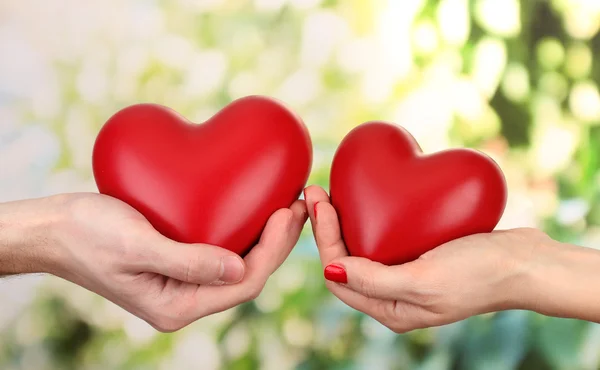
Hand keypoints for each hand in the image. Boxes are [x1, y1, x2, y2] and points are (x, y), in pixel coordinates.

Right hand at [0, 193, 306, 331]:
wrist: (52, 228)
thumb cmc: (85, 234)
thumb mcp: (135, 246)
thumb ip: (188, 261)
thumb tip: (240, 268)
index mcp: (177, 306)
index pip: (244, 283)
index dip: (273, 249)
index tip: (287, 210)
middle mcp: (185, 300)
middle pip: (248, 273)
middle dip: (278, 241)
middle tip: (300, 202)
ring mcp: (182, 283)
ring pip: (239, 261)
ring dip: (266, 234)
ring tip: (288, 201)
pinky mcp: (178, 263)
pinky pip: (222, 249)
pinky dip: (243, 229)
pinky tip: (254, 205)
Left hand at [303, 185, 577, 332]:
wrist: (526, 263)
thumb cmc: (480, 274)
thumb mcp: (424, 281)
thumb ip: (375, 280)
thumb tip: (329, 272)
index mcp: (389, 309)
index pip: (339, 276)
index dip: (323, 239)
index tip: (320, 202)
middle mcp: (393, 295)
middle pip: (345, 259)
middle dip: (326, 226)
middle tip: (317, 189)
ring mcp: (406, 274)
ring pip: (362, 246)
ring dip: (343, 218)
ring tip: (330, 189)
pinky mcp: (420, 254)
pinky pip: (385, 236)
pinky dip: (369, 216)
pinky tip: (364, 194)